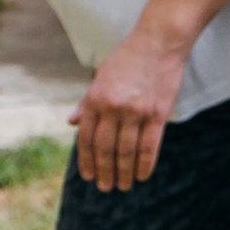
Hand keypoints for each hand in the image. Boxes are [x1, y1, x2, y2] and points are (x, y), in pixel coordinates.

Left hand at [72, 25, 187, 191]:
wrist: (159, 41)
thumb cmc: (127, 58)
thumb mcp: (100, 76)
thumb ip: (87, 102)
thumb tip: (71, 123)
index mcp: (95, 98)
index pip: (85, 138)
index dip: (86, 161)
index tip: (88, 176)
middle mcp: (112, 106)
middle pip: (105, 149)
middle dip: (104, 172)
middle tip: (105, 188)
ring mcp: (136, 111)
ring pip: (126, 151)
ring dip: (123, 172)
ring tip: (122, 186)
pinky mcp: (157, 113)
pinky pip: (150, 146)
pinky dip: (145, 164)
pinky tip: (142, 175)